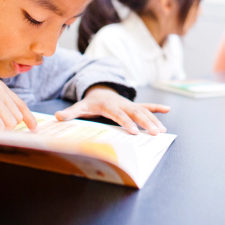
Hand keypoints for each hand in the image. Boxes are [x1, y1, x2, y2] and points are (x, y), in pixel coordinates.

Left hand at [54, 85, 169, 135]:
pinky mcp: (133, 105)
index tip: (134, 132)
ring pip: (143, 111)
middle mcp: (122, 103)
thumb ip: (70, 113)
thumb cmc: (90, 103)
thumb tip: (57, 116)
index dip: (126, 123)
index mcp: (109, 105)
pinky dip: (157, 108)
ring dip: (153, 120)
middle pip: (135, 113)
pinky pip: (147, 106)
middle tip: (155, 133)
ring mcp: (129, 104)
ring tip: (162, 131)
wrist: (99, 91)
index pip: (119, 115)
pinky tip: (167, 110)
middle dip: (146, 123)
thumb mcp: (79, 107)